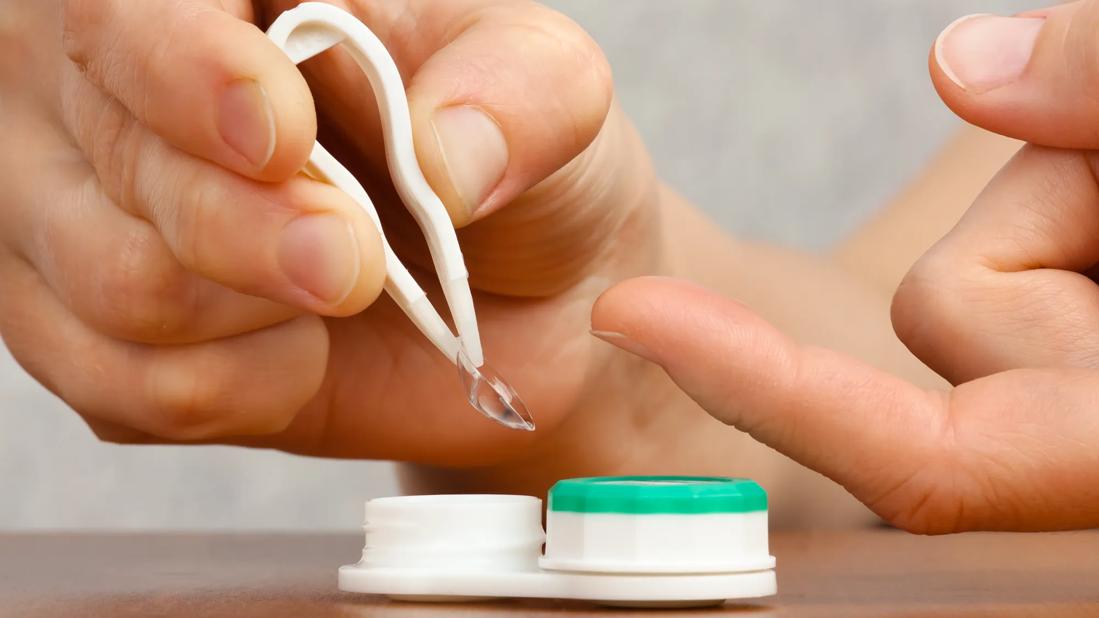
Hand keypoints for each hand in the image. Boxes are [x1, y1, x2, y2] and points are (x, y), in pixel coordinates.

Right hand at [0, 0, 658, 469]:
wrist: (513, 298)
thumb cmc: (511, 164)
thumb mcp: (552, 96)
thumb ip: (519, 94)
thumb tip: (442, 153)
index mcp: (229, 2)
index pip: (127, 10)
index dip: (182, 71)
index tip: (280, 136)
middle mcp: (130, 99)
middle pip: (116, 155)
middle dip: (250, 229)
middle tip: (354, 261)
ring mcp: (100, 220)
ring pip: (117, 280)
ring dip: (259, 315)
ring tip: (346, 292)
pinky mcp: (103, 341)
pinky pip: (130, 387)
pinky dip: (244, 388)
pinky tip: (300, 354)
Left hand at [592, 1, 1098, 532]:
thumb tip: (962, 66)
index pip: (933, 462)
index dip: (773, 388)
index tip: (635, 313)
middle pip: (960, 318)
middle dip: (1048, 207)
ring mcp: (1088, 408)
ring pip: (991, 282)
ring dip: (1072, 201)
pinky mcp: (1078, 355)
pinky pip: (1027, 264)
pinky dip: (1070, 213)